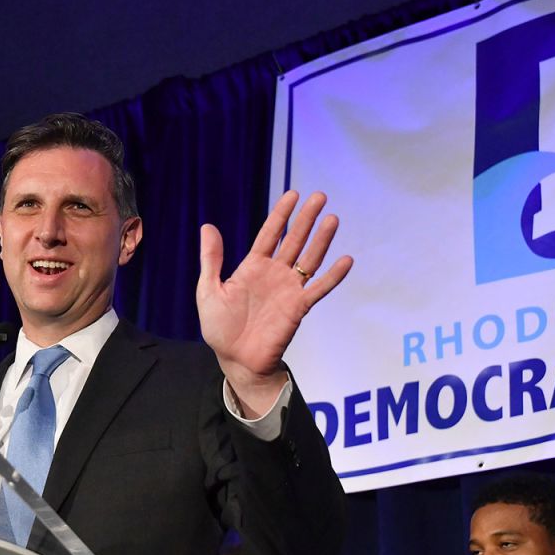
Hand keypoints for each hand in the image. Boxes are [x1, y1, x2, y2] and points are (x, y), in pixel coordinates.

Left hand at [197, 191, 352, 415]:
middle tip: (320, 196)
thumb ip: (211, 259)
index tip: (293, 194)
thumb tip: (208, 226)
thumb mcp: (208, 290)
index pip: (270, 234)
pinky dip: (333, 276)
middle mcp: (274, 274)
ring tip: (333, 219)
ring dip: (321, 240)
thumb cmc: (220, 328)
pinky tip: (346, 260)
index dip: (281, 215)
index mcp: (252, 267)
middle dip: (306, 219)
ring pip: (309, 259)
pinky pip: (319, 289)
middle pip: (294, 240)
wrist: (235, 359)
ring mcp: (288, 290)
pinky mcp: (298, 308)